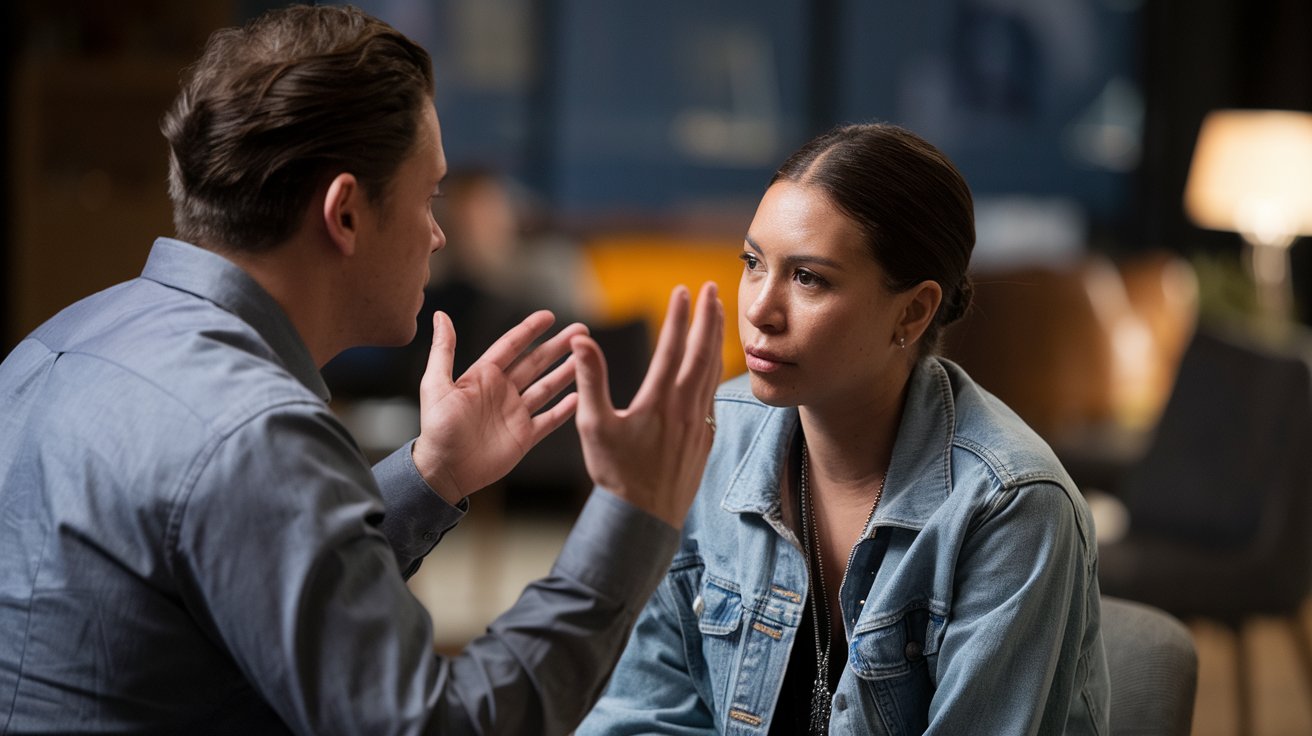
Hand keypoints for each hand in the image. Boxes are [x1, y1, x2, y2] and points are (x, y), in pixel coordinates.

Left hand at [412, 310, 585, 504]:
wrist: (444, 470)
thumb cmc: (437, 429)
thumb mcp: (437, 385)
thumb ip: (443, 350)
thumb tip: (441, 315)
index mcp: (483, 376)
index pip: (511, 346)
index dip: (529, 330)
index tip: (549, 316)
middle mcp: (502, 391)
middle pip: (536, 363)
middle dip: (558, 346)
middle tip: (581, 331)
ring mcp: (515, 414)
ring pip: (547, 387)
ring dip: (566, 373)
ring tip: (586, 359)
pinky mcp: (524, 436)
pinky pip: (549, 420)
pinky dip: (564, 410)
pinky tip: (580, 398)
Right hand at [571, 282, 723, 527]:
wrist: (643, 518)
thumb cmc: (615, 473)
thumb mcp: (593, 425)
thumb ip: (590, 379)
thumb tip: (581, 340)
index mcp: (659, 401)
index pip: (673, 348)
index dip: (678, 317)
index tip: (683, 291)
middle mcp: (685, 408)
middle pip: (703, 353)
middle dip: (709, 318)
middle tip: (712, 289)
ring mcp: (700, 423)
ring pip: (713, 372)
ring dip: (717, 340)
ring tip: (719, 315)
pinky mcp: (706, 437)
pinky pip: (715, 395)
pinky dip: (717, 370)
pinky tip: (715, 364)